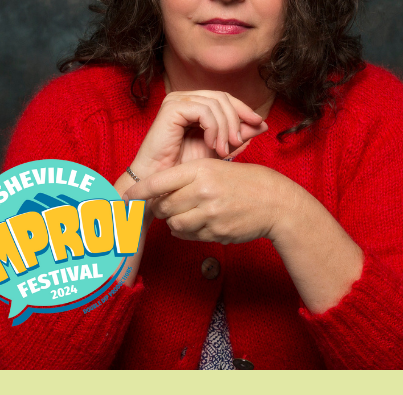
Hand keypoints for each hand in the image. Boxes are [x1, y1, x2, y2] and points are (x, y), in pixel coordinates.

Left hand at [124, 159, 287, 245]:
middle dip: (162, 207)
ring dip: (175, 221)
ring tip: (188, 213)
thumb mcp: (221, 167)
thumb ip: (193, 177)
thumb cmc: (249, 182)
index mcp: (203, 169)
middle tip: (170, 204)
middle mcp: (203, 191)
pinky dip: (187, 231)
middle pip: (164, 205)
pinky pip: (188, 235)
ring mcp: (209, 213)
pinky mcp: (215, 232)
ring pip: (173, 223)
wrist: (276, 202)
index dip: (140, 190)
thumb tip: (163, 192)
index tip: (126, 196)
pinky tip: (199, 223)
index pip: (161, 181)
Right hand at [130, 89, 267, 179]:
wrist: (161, 185)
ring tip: (225, 149)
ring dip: (225, 127)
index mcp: (195, 103)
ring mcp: (177, 100)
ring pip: (216, 103)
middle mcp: (186, 98)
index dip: (244, 109)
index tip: (260, 123)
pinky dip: (213, 127)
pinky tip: (212, 145)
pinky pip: (203, 110)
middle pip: (223, 98)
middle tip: (239, 142)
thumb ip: (238, 135)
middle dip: (236, 119)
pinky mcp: (172, 107)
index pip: (226, 98)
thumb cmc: (185, 168)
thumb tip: (263, 124)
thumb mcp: (219, 148)